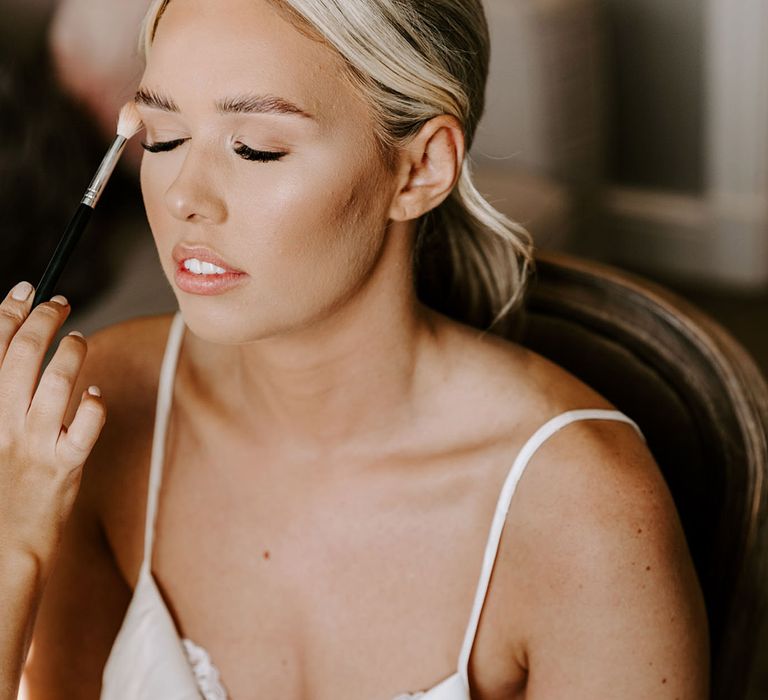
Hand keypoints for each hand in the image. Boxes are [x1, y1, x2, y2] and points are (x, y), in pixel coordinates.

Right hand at [0, 281, 105, 573]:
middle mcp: (2, 424)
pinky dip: (94, 407)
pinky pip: (84, 430)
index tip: (24, 290)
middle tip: (61, 303)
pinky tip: (96, 394)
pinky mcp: (64, 468)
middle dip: (43, 320)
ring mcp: (33, 445)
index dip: (7, 313)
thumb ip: (0, 395)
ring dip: (72, 353)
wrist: (0, 548)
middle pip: (23, 357)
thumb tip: (13, 347)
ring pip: (56, 384)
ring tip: (79, 339)